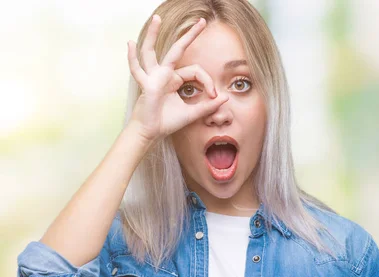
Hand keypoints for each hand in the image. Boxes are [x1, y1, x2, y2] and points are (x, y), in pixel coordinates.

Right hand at [126, 14, 228, 142]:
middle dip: (190, 35)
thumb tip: (225, 97)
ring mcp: (153, 77)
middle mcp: (164, 74)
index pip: (195, 71)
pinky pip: (137, 69)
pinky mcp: (147, 84)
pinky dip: (132, 57)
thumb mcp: (193, 113)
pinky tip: (130, 43)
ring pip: (151, 51)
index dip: (208, 81)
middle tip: (202, 22)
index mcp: (175, 80)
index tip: (214, 95)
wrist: (151, 133)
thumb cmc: (167, 122)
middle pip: (177, 50)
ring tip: (156, 18)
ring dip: (152, 34)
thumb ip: (208, 106)